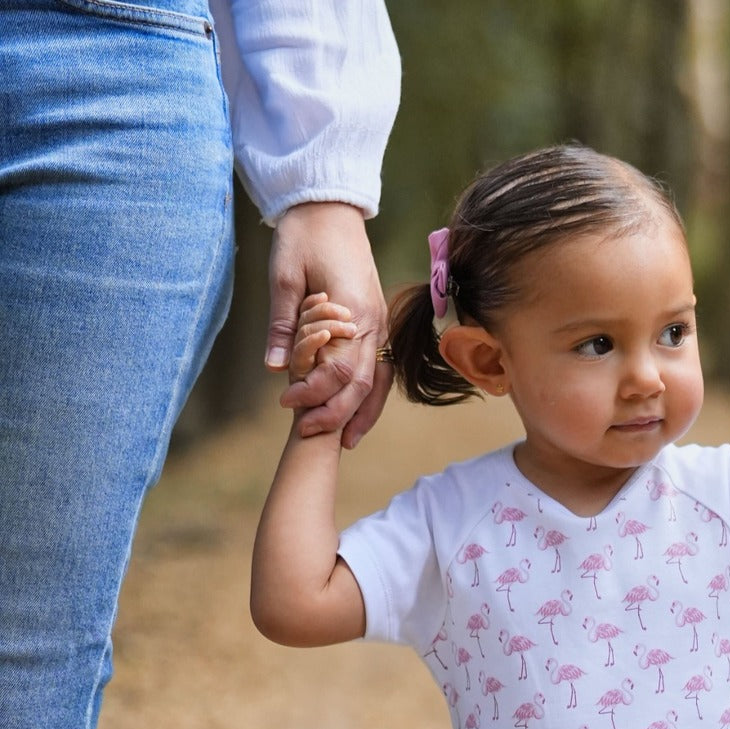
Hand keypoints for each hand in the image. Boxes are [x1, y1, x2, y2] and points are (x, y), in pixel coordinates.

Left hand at [265, 201, 391, 447]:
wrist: (330, 208)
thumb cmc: (304, 237)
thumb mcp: (284, 277)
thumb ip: (282, 325)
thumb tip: (273, 368)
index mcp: (353, 311)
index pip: (338, 369)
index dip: (313, 392)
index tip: (285, 401)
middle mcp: (373, 323)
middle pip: (362, 384)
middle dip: (335, 413)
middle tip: (306, 432)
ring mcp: (379, 325)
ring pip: (377, 382)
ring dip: (360, 413)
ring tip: (343, 441)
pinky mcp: (375, 323)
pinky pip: (377, 369)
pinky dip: (368, 395)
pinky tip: (354, 413)